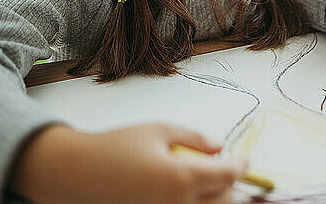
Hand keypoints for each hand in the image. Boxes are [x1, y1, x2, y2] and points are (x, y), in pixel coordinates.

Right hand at [72, 122, 247, 203]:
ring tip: (206, 179)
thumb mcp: (158, 130)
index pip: (227, 175)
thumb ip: (194, 138)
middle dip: (230, 184)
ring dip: (215, 197)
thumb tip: (219, 146)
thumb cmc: (116, 147)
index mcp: (181, 178)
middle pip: (224, 201)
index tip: (245, 158)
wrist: (80, 173)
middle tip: (223, 167)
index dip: (241, 165)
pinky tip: (186, 191)